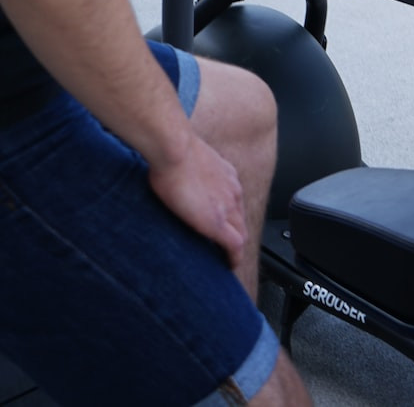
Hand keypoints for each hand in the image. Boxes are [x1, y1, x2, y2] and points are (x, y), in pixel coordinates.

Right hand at [148, 131, 247, 269]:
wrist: (174, 148)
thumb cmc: (172, 148)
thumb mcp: (187, 157)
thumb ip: (188, 167)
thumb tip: (174, 169)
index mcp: (225, 175)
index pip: (233, 202)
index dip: (230, 217)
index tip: (223, 225)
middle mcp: (232, 190)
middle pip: (241, 219)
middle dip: (236, 234)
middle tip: (226, 249)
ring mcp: (228, 206)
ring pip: (240, 233)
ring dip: (235, 247)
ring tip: (226, 259)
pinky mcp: (217, 223)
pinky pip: (234, 246)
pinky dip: (233, 257)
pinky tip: (229, 266)